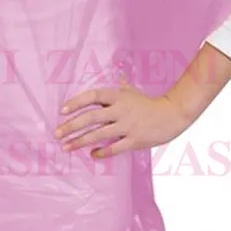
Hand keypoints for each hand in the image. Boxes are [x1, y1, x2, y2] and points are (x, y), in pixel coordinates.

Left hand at [54, 77, 192, 158]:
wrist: (173, 115)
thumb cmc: (150, 103)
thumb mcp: (133, 92)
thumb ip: (122, 87)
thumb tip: (118, 76)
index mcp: (118, 96)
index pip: (92, 97)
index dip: (76, 103)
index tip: (62, 110)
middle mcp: (120, 110)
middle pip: (91, 118)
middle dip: (71, 126)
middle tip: (57, 133)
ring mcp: (127, 126)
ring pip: (99, 135)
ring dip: (80, 141)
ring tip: (66, 147)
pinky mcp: (135, 140)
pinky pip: (114, 148)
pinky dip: (102, 152)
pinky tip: (92, 155)